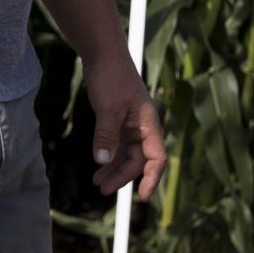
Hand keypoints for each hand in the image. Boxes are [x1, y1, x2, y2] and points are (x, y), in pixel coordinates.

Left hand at [85, 56, 167, 200]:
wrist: (103, 55)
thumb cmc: (111, 78)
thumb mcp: (108, 108)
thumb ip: (106, 135)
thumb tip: (103, 161)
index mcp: (149, 125)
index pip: (156, 159)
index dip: (151, 179)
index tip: (142, 197)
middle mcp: (143, 128)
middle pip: (137, 160)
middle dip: (122, 176)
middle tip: (101, 189)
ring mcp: (131, 125)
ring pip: (126, 154)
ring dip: (113, 168)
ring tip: (97, 182)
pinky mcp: (118, 121)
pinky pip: (117, 145)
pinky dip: (109, 156)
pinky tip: (99, 165)